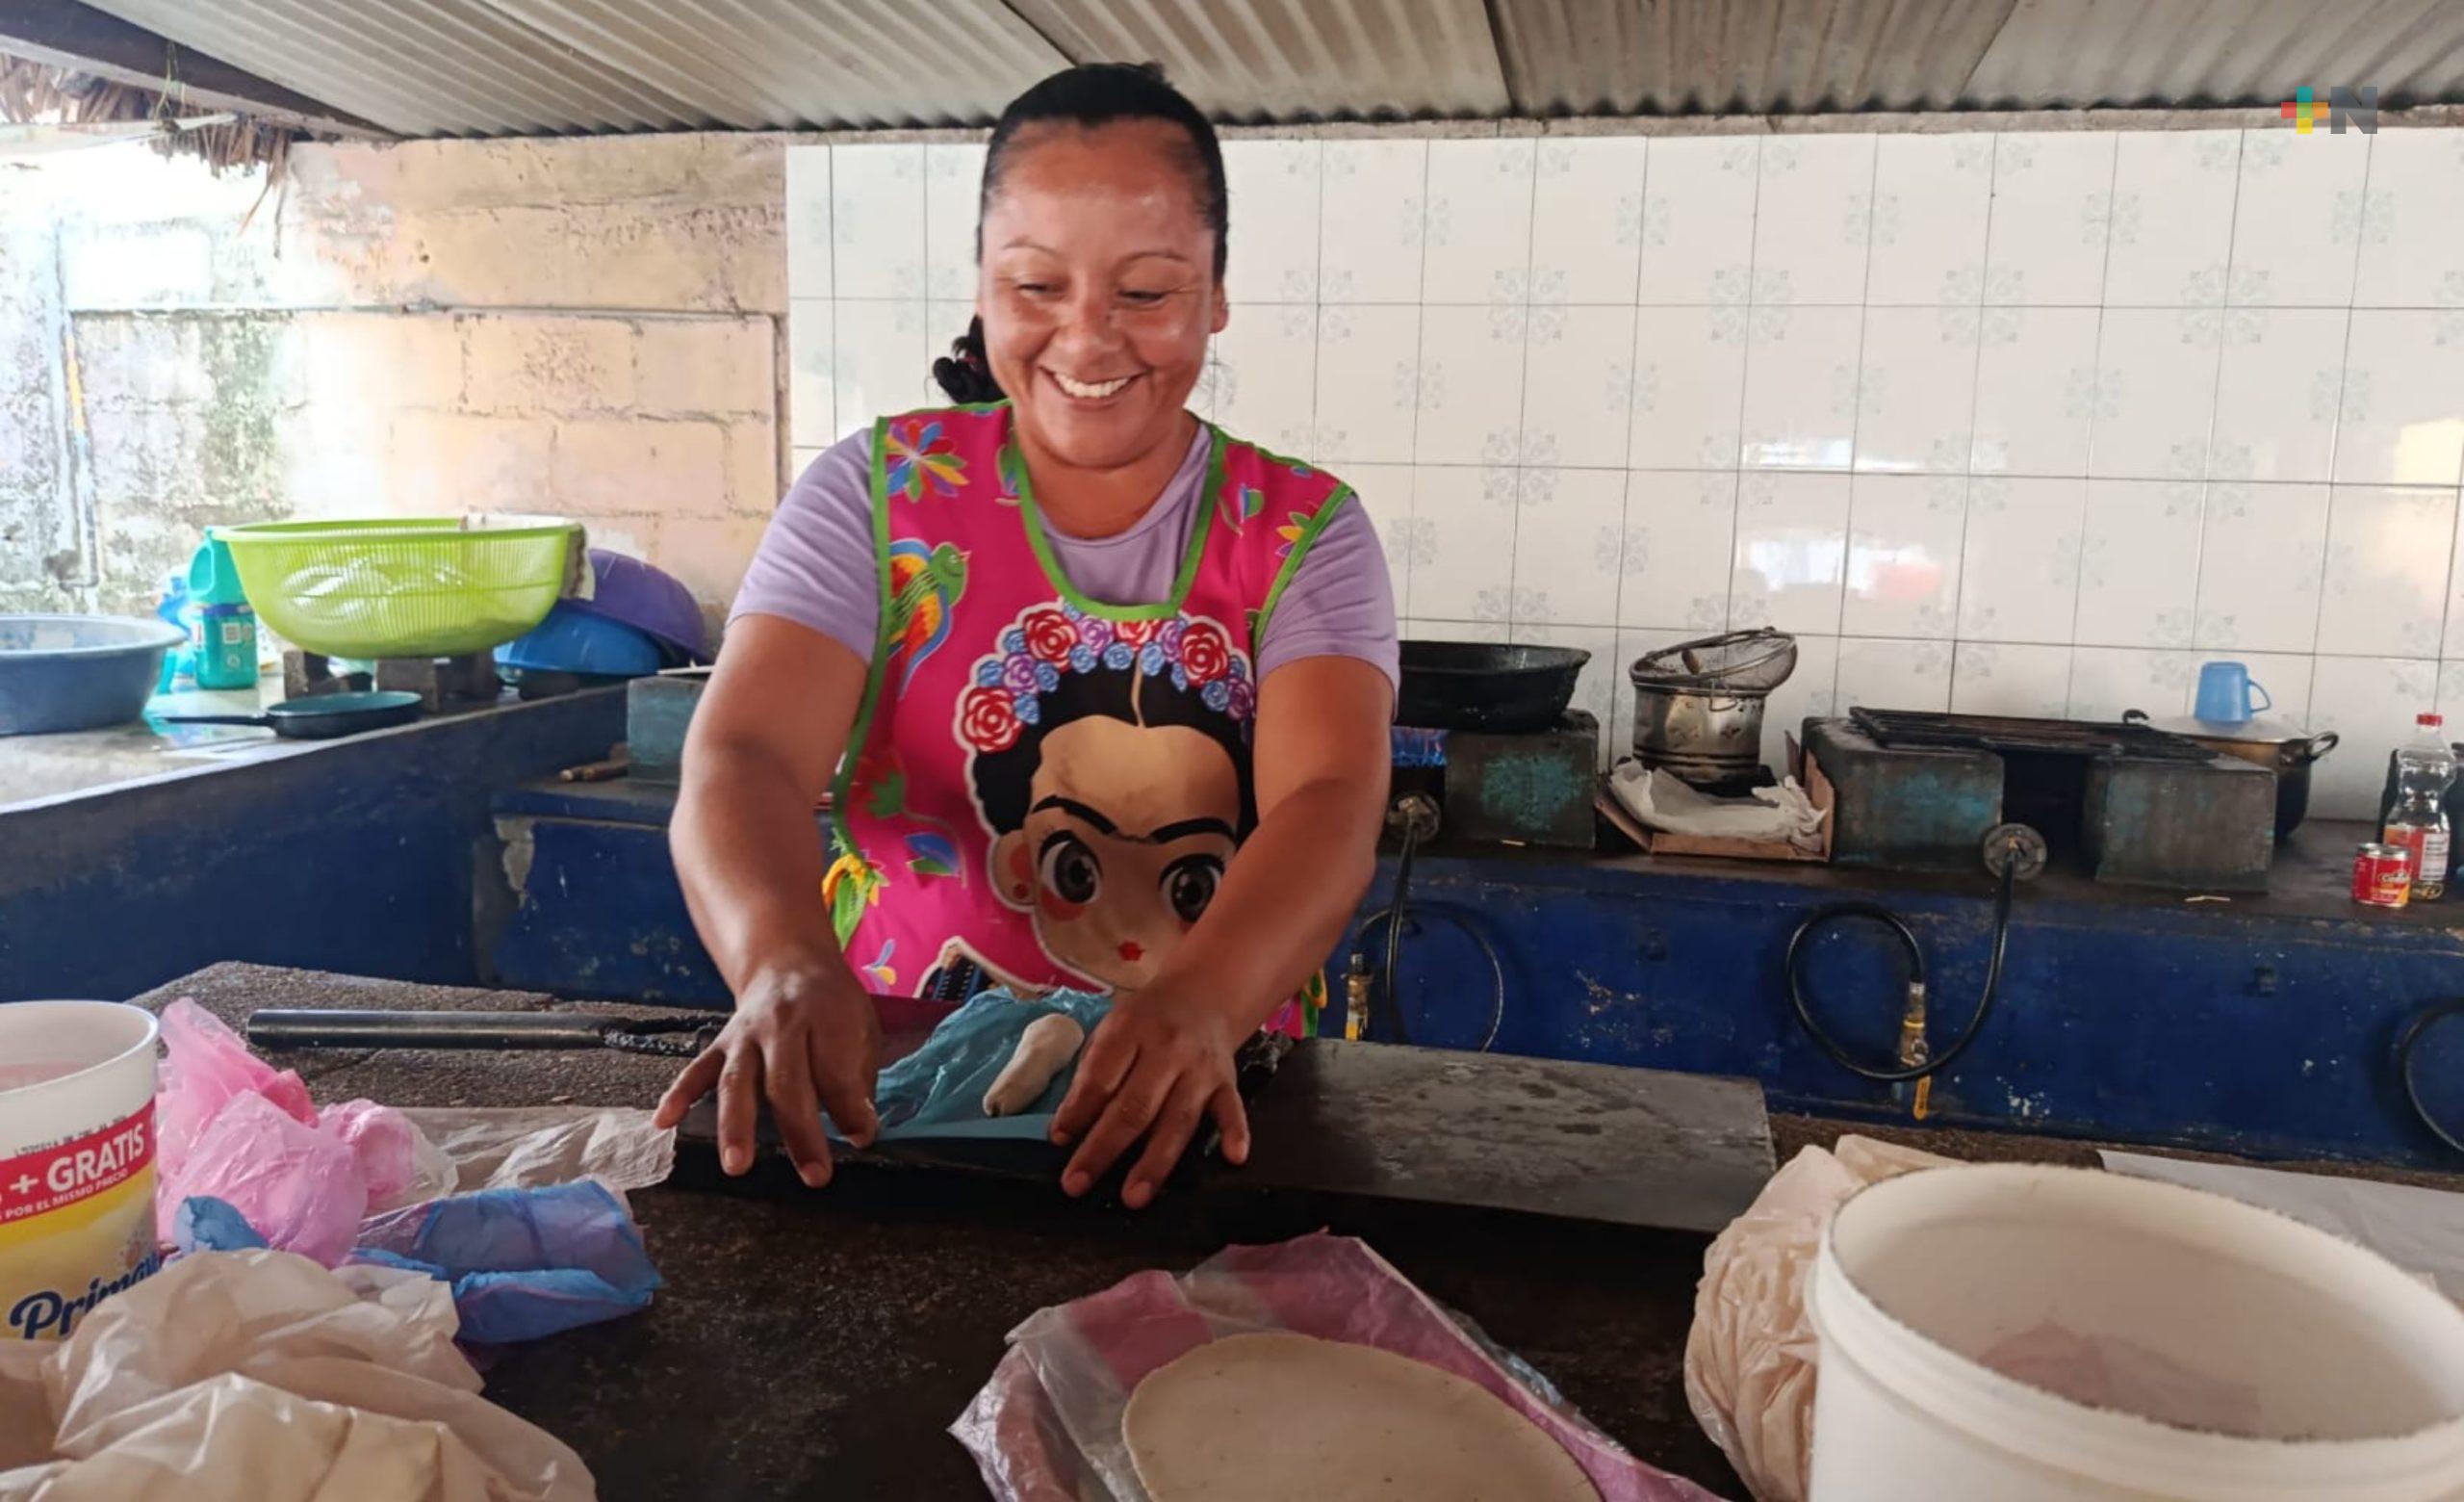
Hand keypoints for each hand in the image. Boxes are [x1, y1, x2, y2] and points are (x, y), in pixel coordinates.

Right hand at [652, 960, 880, 1187]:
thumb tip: (859, 1130)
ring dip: (735, 1126)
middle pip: (787, 1083)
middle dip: (801, 1133)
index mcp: (826, 1016)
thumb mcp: (862, 1027)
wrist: (788, 961)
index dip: (850, 1108)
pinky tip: (663, 1122)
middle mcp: (781, 1024)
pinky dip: (678, 1095)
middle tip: (817, 1176)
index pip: (836, 1070)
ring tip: (736, 1166)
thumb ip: (859, 1076)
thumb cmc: (833, 1005)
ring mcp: (745, 1033)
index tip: (861, 1138)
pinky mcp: (720, 1042)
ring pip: (737, 1081)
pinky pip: (696, 1070)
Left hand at [1048, 992, 1250, 1208]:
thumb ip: (1093, 1073)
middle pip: (1134, 1106)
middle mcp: (1168, 1049)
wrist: (1202, 996)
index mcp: (1131, 1030)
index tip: (1058, 1140)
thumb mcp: (1111, 1030)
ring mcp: (1201, 1068)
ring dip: (1155, 1162)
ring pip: (1177, 1119)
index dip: (1078, 1110)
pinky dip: (1235, 1132)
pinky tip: (1233, 1157)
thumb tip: (1068, 1129)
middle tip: (1077, 1183)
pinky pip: (1232, 1109)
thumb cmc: (1146, 1022)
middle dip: (1103, 1148)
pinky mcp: (1228, 1082)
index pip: (1101, 1077)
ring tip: (1134, 1196)